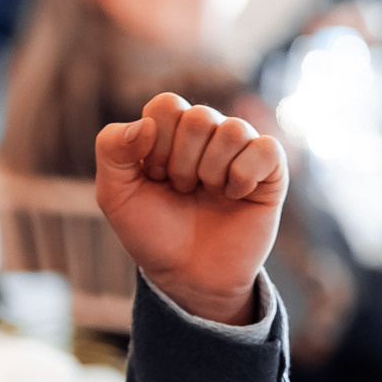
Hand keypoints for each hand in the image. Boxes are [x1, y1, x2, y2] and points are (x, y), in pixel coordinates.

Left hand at [94, 91, 286, 325]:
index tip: (154, 177)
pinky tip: (234, 196)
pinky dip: (244, 175)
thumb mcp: (115, 194)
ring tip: (207, 195)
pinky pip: (265, 148)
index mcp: (171, 131)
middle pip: (198, 117)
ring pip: (232, 130)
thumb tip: (145, 124)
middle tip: (181, 190)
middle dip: (182, 163)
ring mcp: (240, 150)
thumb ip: (112, 150)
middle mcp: (208, 134)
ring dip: (212, 172)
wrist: (188, 277)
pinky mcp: (270, 171)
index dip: (156, 144)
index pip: (166, 105)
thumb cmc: (153, 233)